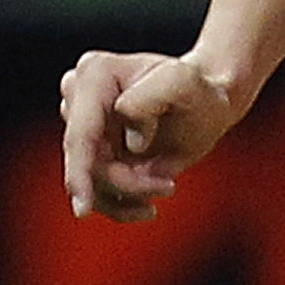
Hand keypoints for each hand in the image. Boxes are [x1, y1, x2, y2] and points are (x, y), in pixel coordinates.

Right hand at [60, 51, 237, 222]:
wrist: (206, 104)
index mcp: (95, 74)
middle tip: (168, 185)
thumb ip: (152, 98)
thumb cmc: (197, 90)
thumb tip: (130, 142)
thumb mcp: (184, 84)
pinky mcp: (90, 151)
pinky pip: (96, 191)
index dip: (79, 171)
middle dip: (125, 182)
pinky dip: (122, 204)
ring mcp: (82, 125)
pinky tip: (148, 204)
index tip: (83, 209)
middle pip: (86, 161)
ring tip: (166, 185)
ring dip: (129, 193)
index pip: (81, 132)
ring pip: (90, 180)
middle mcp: (78, 97)